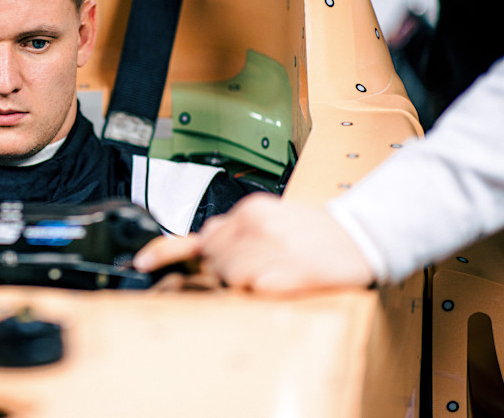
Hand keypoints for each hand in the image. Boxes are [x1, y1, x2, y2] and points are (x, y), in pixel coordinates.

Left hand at [134, 193, 374, 292]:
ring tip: (276, 272)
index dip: (166, 252)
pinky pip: (254, 290)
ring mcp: (270, 248)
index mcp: (249, 211)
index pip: (199, 236)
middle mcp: (254, 225)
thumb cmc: (315, 235)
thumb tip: (201, 245)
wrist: (362, 238)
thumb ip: (233, 234)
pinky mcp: (287, 272)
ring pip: (228, 278)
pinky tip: (282, 280)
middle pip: (211, 262)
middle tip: (256, 270)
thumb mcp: (269, 222)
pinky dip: (263, 291)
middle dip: (223, 273)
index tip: (140, 263)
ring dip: (244, 284)